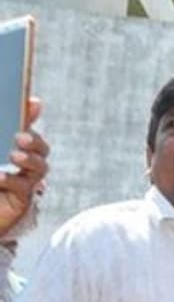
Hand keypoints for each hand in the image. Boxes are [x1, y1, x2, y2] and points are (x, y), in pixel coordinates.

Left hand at [0, 98, 46, 239]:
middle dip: (34, 141)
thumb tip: (31, 102)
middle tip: (20, 137)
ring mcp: (26, 181)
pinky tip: (0, 176)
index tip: (33, 103)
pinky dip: (12, 180)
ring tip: (14, 155)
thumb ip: (0, 127)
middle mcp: (24, 163)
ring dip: (30, 159)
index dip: (32, 114)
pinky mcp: (22, 199)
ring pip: (40, 167)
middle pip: (41, 148)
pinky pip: (24, 187)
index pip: (27, 127)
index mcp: (15, 148)